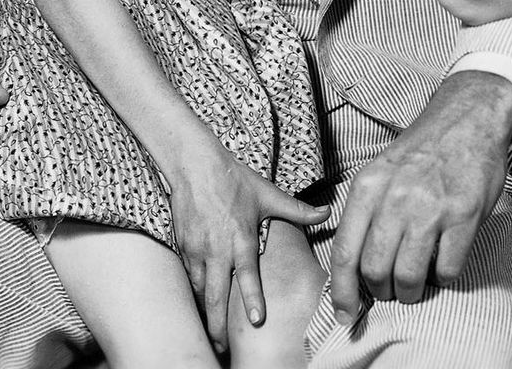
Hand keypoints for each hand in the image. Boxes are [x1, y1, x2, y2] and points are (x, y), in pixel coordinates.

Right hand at [167, 139, 329, 350]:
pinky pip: (189, 276)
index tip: (257, 321)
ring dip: (206, 313)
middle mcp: (218, 247)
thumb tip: (328, 212)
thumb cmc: (234, 179)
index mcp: (241, 237)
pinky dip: (195, 293)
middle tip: (223, 347)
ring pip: (200, 289)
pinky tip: (201, 305)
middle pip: (215, 295)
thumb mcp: (268, 194)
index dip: (251, 299)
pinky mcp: (183, 246)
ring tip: (213, 334)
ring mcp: (197, 249)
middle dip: (218, 325)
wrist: (195, 164)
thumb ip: (297, 210)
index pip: (247, 274)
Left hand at [329, 71, 511, 321]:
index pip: (344, 252)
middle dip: (382, 293)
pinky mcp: (464, 215)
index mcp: (367, 188)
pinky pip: (447, 270)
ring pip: (410, 277)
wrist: (466, 119)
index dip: (342, 292)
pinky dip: (444, 276)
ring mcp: (430, 208)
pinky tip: (444, 261)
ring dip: (412, 291)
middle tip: (392, 290)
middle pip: (375, 271)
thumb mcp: (380, 172)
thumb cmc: (421, 152)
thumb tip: (351, 269)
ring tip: (417, 282)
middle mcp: (395, 198)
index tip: (346, 315)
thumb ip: (365, 214)